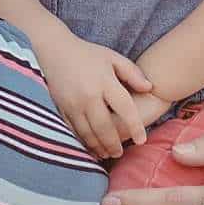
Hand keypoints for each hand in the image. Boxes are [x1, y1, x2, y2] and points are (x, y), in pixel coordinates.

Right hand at [40, 30, 161, 159]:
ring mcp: (73, 104)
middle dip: (114, 143)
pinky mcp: (61, 109)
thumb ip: (132, 73)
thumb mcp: (112, 58)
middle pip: (104, 127)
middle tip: (121, 153)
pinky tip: (90, 148)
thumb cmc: (88, 54)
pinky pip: (74, 131)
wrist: (54, 50)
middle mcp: (88, 95)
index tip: (141, 140)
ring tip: (107, 154)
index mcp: (104, 82)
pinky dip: (83, 142)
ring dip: (98, 147)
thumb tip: (149, 88)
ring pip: (87, 133)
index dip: (135, 126)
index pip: (124, 108)